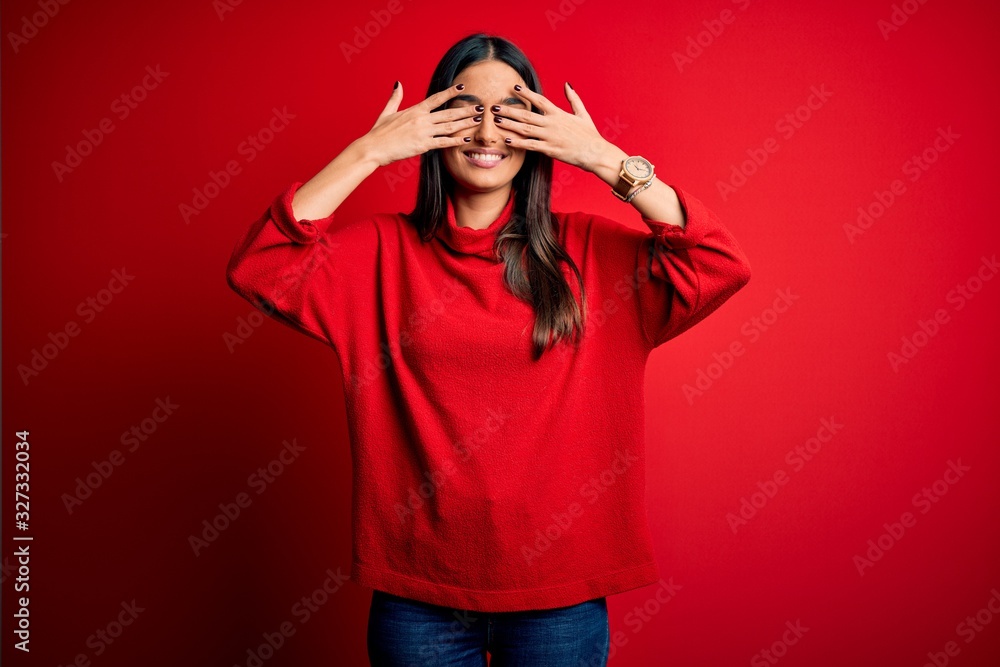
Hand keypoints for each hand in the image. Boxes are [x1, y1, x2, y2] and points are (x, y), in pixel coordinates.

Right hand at [358, 82, 482, 166]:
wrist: (373, 147)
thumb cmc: (379, 133)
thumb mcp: (387, 112)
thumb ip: (395, 98)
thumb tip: (398, 83)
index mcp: (414, 110)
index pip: (436, 98)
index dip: (450, 92)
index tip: (462, 88)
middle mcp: (421, 119)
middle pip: (448, 112)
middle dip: (465, 109)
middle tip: (480, 107)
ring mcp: (423, 131)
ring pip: (449, 126)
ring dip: (465, 122)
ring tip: (478, 120)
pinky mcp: (423, 145)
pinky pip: (443, 142)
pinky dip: (456, 140)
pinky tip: (466, 139)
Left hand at [492, 83, 612, 171]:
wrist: (595, 152)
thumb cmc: (589, 135)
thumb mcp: (582, 113)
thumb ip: (573, 98)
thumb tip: (567, 84)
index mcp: (558, 114)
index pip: (539, 100)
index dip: (526, 94)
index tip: (514, 88)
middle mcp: (552, 123)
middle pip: (526, 114)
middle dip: (509, 110)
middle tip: (494, 106)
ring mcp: (550, 137)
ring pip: (525, 129)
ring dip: (509, 124)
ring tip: (496, 121)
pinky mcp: (549, 150)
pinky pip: (530, 145)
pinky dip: (518, 143)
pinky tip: (507, 140)